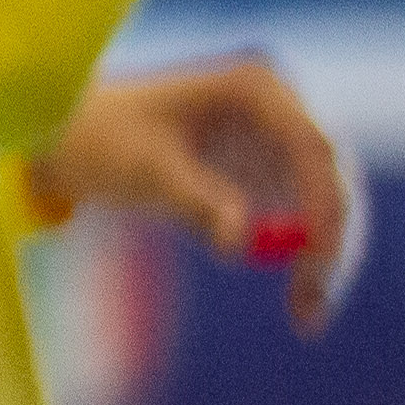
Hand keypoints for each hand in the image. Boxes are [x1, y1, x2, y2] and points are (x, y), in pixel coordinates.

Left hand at [26, 56, 359, 335]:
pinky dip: (306, 262)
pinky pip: (305, 224)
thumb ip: (196, 201)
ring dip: (324, 261)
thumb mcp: (145, 169)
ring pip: (327, 208)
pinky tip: (302, 306)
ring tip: (307, 316)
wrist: (71, 137)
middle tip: (312, 302)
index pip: (313, 147)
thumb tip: (238, 245)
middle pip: (332, 179)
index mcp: (255, 88)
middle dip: (330, 243)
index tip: (316, 257)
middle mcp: (282, 110)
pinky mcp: (272, 178)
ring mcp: (282, 145)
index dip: (325, 204)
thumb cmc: (101, 138)